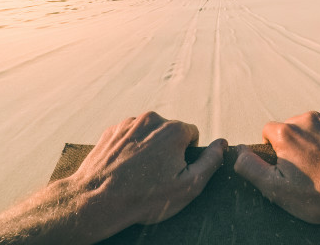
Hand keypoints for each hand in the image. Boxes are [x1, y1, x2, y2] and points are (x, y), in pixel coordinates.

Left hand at [63, 111, 226, 240]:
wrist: (97, 200)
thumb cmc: (145, 197)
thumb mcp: (188, 187)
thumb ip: (211, 162)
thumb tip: (222, 144)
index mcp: (173, 129)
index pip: (191, 135)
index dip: (187, 156)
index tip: (174, 172)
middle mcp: (152, 119)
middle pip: (169, 133)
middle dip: (168, 150)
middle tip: (156, 176)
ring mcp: (129, 123)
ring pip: (149, 133)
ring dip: (149, 148)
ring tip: (138, 174)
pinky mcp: (112, 131)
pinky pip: (130, 136)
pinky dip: (131, 149)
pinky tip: (124, 168)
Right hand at [234, 111, 319, 234]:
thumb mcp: (276, 189)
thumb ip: (250, 167)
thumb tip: (238, 150)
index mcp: (286, 131)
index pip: (266, 133)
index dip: (272, 154)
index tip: (285, 171)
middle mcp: (305, 119)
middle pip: (286, 130)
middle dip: (290, 148)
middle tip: (303, 174)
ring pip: (305, 130)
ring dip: (307, 145)